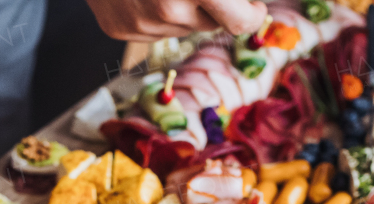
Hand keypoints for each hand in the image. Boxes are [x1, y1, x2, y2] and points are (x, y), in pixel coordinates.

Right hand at [85, 0, 266, 39]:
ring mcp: (141, 24)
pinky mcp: (119, 29)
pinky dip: (155, 13)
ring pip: (182, 27)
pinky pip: (154, 31)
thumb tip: (251, 3)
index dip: (252, 13)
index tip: (253, 6)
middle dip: (217, 8)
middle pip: (213, 26)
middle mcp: (169, 9)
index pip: (242, 23)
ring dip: (183, 8)